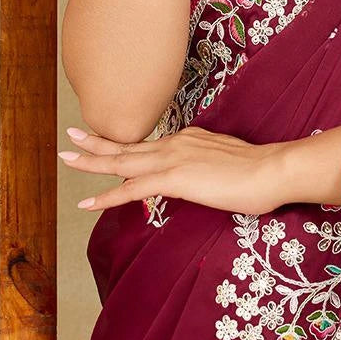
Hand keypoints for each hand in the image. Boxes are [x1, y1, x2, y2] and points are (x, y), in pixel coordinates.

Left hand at [58, 124, 288, 217]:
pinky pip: (131, 189)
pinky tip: (87, 202)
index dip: (126, 146)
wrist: (273, 169)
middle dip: (97, 143)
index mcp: (188, 140)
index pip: (149, 146)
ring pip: (122, 161)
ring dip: (92, 161)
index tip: (108, 143)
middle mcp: (175, 143)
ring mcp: (173, 159)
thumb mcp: (227, 164)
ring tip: (67, 158)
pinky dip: (106, 196)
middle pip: (128, 146)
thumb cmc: (260, 172)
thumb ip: (209, 169)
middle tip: (71, 136)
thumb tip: (204, 179)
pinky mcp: (174, 178)